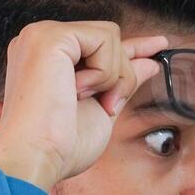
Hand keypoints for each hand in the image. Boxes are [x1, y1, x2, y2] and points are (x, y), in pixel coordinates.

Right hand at [0, 20, 168, 191]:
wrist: (35, 158)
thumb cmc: (60, 147)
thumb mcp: (102, 110)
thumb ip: (122, 82)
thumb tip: (149, 62)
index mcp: (48, 59)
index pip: (97, 45)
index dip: (131, 47)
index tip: (158, 46)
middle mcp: (41, 41)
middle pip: (109, 39)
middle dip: (121, 76)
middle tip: (105, 106)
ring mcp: (42, 35)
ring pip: (110, 37)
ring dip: (113, 77)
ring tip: (84, 100)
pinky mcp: (50, 36)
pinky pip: (105, 40)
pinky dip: (104, 72)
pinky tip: (77, 91)